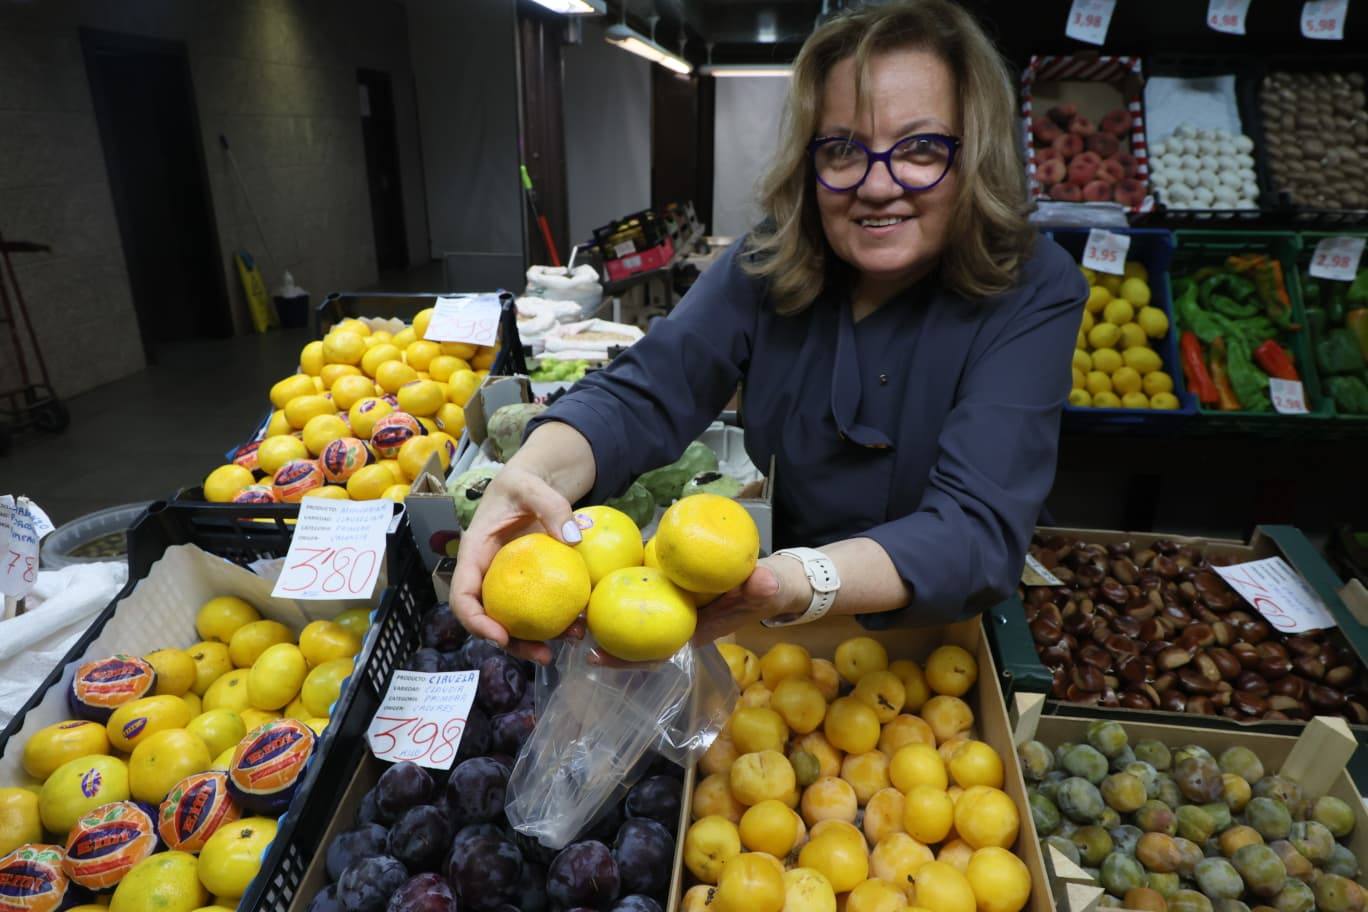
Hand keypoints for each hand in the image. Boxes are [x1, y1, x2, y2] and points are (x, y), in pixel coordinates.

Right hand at [451, 465, 584, 663]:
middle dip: (512, 644)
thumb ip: (551, 506)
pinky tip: (579, 623)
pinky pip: (536, 607)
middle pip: (488, 619)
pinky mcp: (529, 583)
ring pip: (513, 620)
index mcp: (475, 553)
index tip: (501, 636)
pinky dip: (555, 619)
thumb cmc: (524, 482)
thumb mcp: (532, 486)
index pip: (462, 595)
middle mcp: (487, 574)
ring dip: (537, 639)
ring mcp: (508, 582)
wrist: (535, 483)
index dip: (475, 621)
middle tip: (543, 655)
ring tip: (569, 641)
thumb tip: (572, 538)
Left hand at [585, 556, 810, 666]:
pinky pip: (645, 582)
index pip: (654, 652)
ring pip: (634, 610)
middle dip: (603, 634)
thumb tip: (764, 582)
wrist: (776, 575)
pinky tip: (600, 563)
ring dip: (605, 607)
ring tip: (573, 603)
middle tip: (570, 627)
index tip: (597, 657)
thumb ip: (765, 586)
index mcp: (693, 630)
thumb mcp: (770, 586)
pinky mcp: (673, 584)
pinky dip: (624, 577)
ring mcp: (674, 603)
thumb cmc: (771, 587)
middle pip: (634, 634)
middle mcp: (677, 620)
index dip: (625, 659)